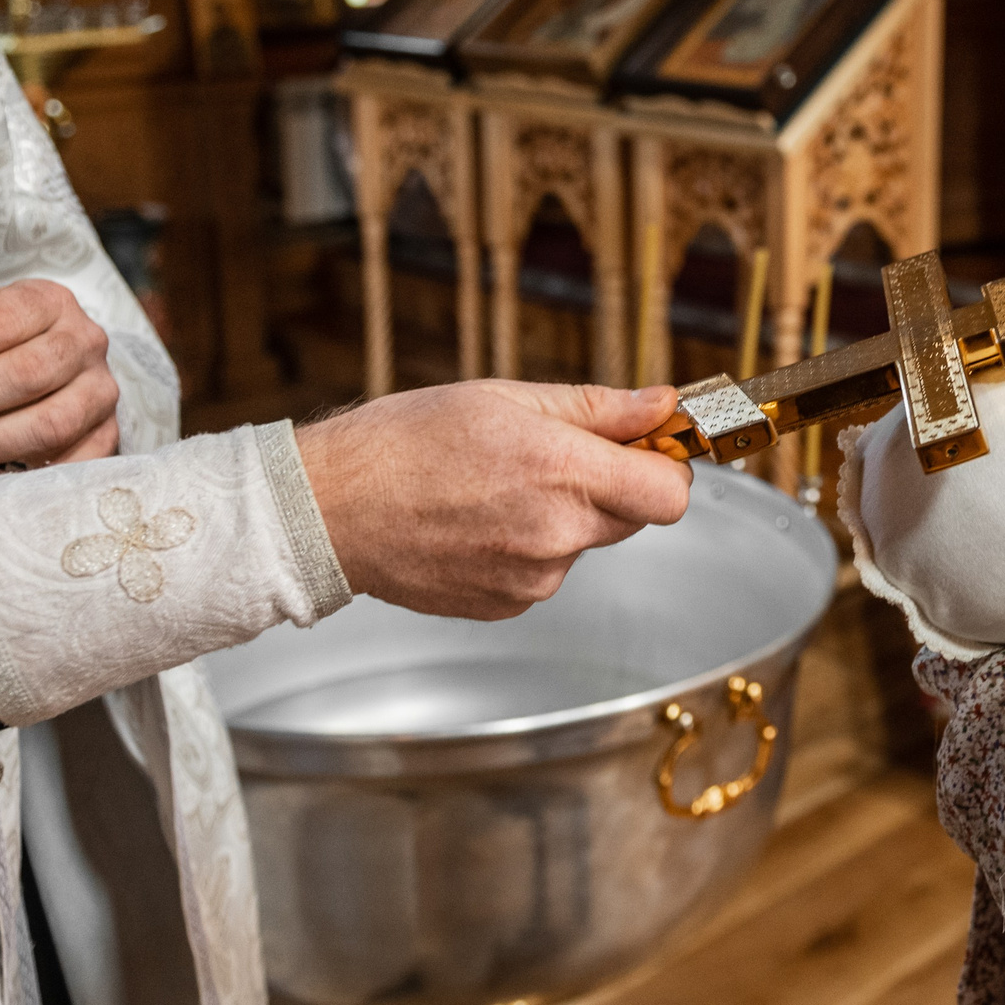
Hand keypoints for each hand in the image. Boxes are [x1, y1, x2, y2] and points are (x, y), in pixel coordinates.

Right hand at [295, 380, 693, 620]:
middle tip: (550, 457)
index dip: (666, 468)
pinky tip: (478, 523)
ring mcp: (532, 578)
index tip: (645, 449)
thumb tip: (663, 404)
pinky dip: (525, 549)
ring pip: (583, 544)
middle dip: (608, 486)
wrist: (332, 508)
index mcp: (563, 471)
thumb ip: (600, 408)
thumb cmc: (407, 442)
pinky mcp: (507, 605)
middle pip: (631, 517)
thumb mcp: (508, 399)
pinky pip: (544, 573)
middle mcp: (556, 533)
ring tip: (495, 489)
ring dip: (561, 518)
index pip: (671, 495)